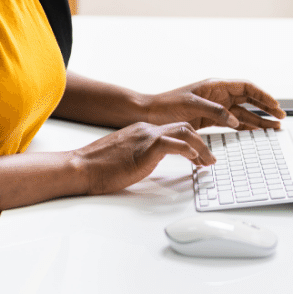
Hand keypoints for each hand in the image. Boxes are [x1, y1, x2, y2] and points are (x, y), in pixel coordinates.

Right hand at [73, 121, 214, 195]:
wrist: (82, 167)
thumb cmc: (99, 167)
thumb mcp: (125, 157)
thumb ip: (140, 155)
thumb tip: (151, 163)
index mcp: (142, 131)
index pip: (173, 130)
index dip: (191, 142)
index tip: (199, 155)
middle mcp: (146, 130)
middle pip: (183, 126)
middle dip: (201, 142)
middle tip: (210, 159)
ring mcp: (146, 137)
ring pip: (184, 132)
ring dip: (201, 147)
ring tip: (208, 161)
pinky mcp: (146, 148)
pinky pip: (174, 144)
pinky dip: (189, 150)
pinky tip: (195, 160)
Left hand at [145, 79, 285, 130]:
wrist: (149, 114)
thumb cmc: (166, 106)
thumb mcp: (192, 106)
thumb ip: (215, 112)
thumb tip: (233, 119)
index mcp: (215, 85)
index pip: (246, 87)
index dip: (263, 95)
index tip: (275, 105)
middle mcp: (218, 95)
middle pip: (248, 99)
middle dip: (265, 107)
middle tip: (281, 117)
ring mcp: (215, 107)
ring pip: (242, 112)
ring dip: (258, 119)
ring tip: (273, 128)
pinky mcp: (209, 119)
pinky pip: (232, 122)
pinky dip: (244, 127)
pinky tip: (254, 132)